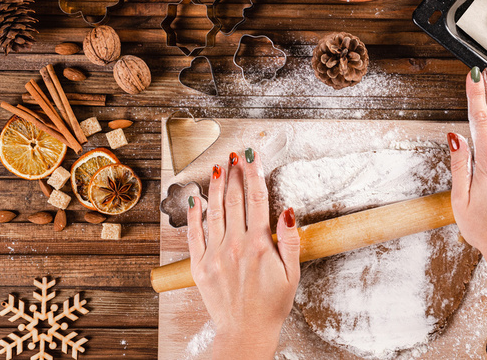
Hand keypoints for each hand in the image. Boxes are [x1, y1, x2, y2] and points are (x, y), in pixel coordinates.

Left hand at [187, 150, 299, 358]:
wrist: (246, 332)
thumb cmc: (271, 305)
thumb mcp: (292, 273)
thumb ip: (290, 240)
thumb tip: (288, 210)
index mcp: (259, 245)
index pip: (257, 199)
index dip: (254, 173)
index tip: (253, 156)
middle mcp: (235, 245)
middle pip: (234, 199)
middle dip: (235, 173)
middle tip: (234, 154)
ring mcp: (215, 255)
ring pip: (214, 211)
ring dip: (216, 186)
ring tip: (218, 166)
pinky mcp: (200, 266)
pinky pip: (194, 234)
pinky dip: (194, 214)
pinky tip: (195, 198)